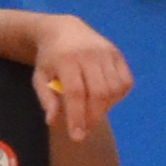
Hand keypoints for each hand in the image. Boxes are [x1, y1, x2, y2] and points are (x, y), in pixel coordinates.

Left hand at [31, 17, 132, 138]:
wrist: (64, 29)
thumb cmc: (49, 58)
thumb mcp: (40, 77)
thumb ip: (46, 99)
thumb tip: (54, 121)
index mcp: (66, 59)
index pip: (75, 93)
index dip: (77, 116)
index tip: (76, 136)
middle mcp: (90, 54)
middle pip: (99, 92)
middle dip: (93, 116)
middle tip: (84, 131)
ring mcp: (107, 53)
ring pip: (114, 88)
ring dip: (106, 108)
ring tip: (92, 115)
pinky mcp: (118, 54)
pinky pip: (125, 81)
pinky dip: (119, 96)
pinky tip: (106, 101)